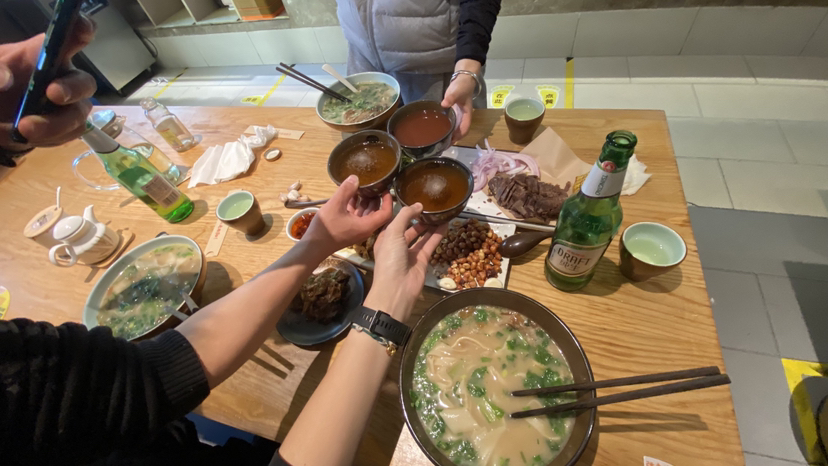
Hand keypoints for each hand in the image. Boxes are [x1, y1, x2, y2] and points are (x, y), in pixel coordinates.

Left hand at [0, 14, 96, 150]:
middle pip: (84, 82)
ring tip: (25, 129)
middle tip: (52, 94)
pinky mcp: (67, 127)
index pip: (70, 36)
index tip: (82, 30)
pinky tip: (29, 136)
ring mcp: (69, 104)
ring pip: (79, 113)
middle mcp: (63, 76)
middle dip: (72, 89)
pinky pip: (72, 134)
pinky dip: (52, 138)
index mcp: (44, 53)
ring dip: (55, 123)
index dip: (82, 30)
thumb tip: (6, 79)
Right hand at [302, 175, 392, 253]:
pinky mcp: (348, 229)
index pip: (386, 213)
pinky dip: (355, 205)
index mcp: (367, 225)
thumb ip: (346, 190)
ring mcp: (356, 230)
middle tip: (372, 184)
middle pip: (376, 212)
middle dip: (375, 198)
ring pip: (365, 213)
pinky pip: (356, 215)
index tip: (384, 188)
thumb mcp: (336, 205)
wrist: (313, 247)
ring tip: (361, 186)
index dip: (388, 200)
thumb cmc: (326, 228)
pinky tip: (349, 194)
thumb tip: (355, 177)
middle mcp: (365, 229)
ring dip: (364, 201)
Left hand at [364, 204, 446, 321]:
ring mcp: (410, 254)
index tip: (416, 201)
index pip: (395, 221)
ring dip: (429, 225)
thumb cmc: (390, 259)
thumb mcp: (393, 233)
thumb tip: (418, 204)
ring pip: (421, 236)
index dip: (405, 212)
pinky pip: (430, 244)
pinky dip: (437, 235)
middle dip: (418, 218)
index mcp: (385, 238)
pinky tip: (445, 224)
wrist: (397, 289)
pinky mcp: (422, 260)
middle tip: (431, 207)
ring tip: (440, 213)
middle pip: (409, 228)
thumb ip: (405, 216)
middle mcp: (397, 245)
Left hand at [441, 75, 473, 142]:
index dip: (458, 137)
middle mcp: (464, 117)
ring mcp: (459, 115)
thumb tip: (444, 104)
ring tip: (440, 142)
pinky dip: (447, 129)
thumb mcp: (457, 91)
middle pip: (460, 132)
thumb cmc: (462, 86)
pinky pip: (451, 123)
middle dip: (453, 140)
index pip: (464, 129)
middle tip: (442, 146)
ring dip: (450, 136)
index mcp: (467, 115)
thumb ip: (451, 98)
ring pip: (456, 129)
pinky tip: (440, 131)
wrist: (463, 78)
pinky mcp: (454, 112)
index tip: (450, 143)